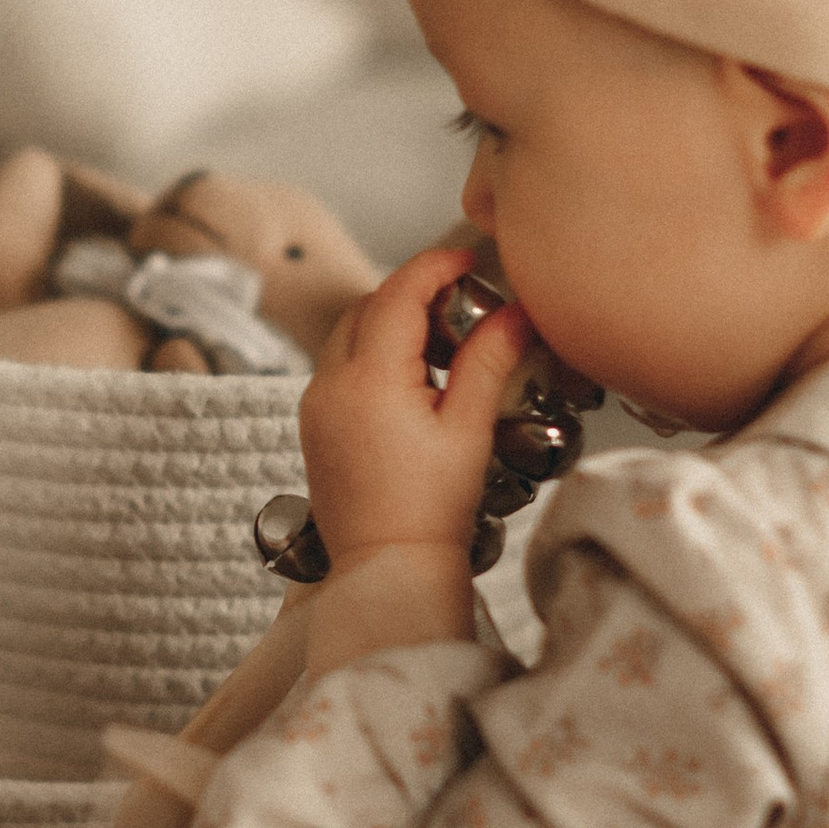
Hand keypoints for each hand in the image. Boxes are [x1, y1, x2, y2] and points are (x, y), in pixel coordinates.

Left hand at [299, 247, 532, 576]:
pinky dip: (372, 357)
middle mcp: (329, 385)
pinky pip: (338, 368)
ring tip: (443, 350)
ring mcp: (315, 405)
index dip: (434, 267)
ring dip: (391, 325)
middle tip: (463, 306)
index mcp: (367, 379)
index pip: (397, 294)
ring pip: (348, 335)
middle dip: (413, 294)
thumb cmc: (432, 509)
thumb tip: (515, 313)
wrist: (388, 568)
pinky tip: (413, 384)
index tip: (467, 259)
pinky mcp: (313, 426)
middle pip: (368, 307)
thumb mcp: (470, 427)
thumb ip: (488, 361)